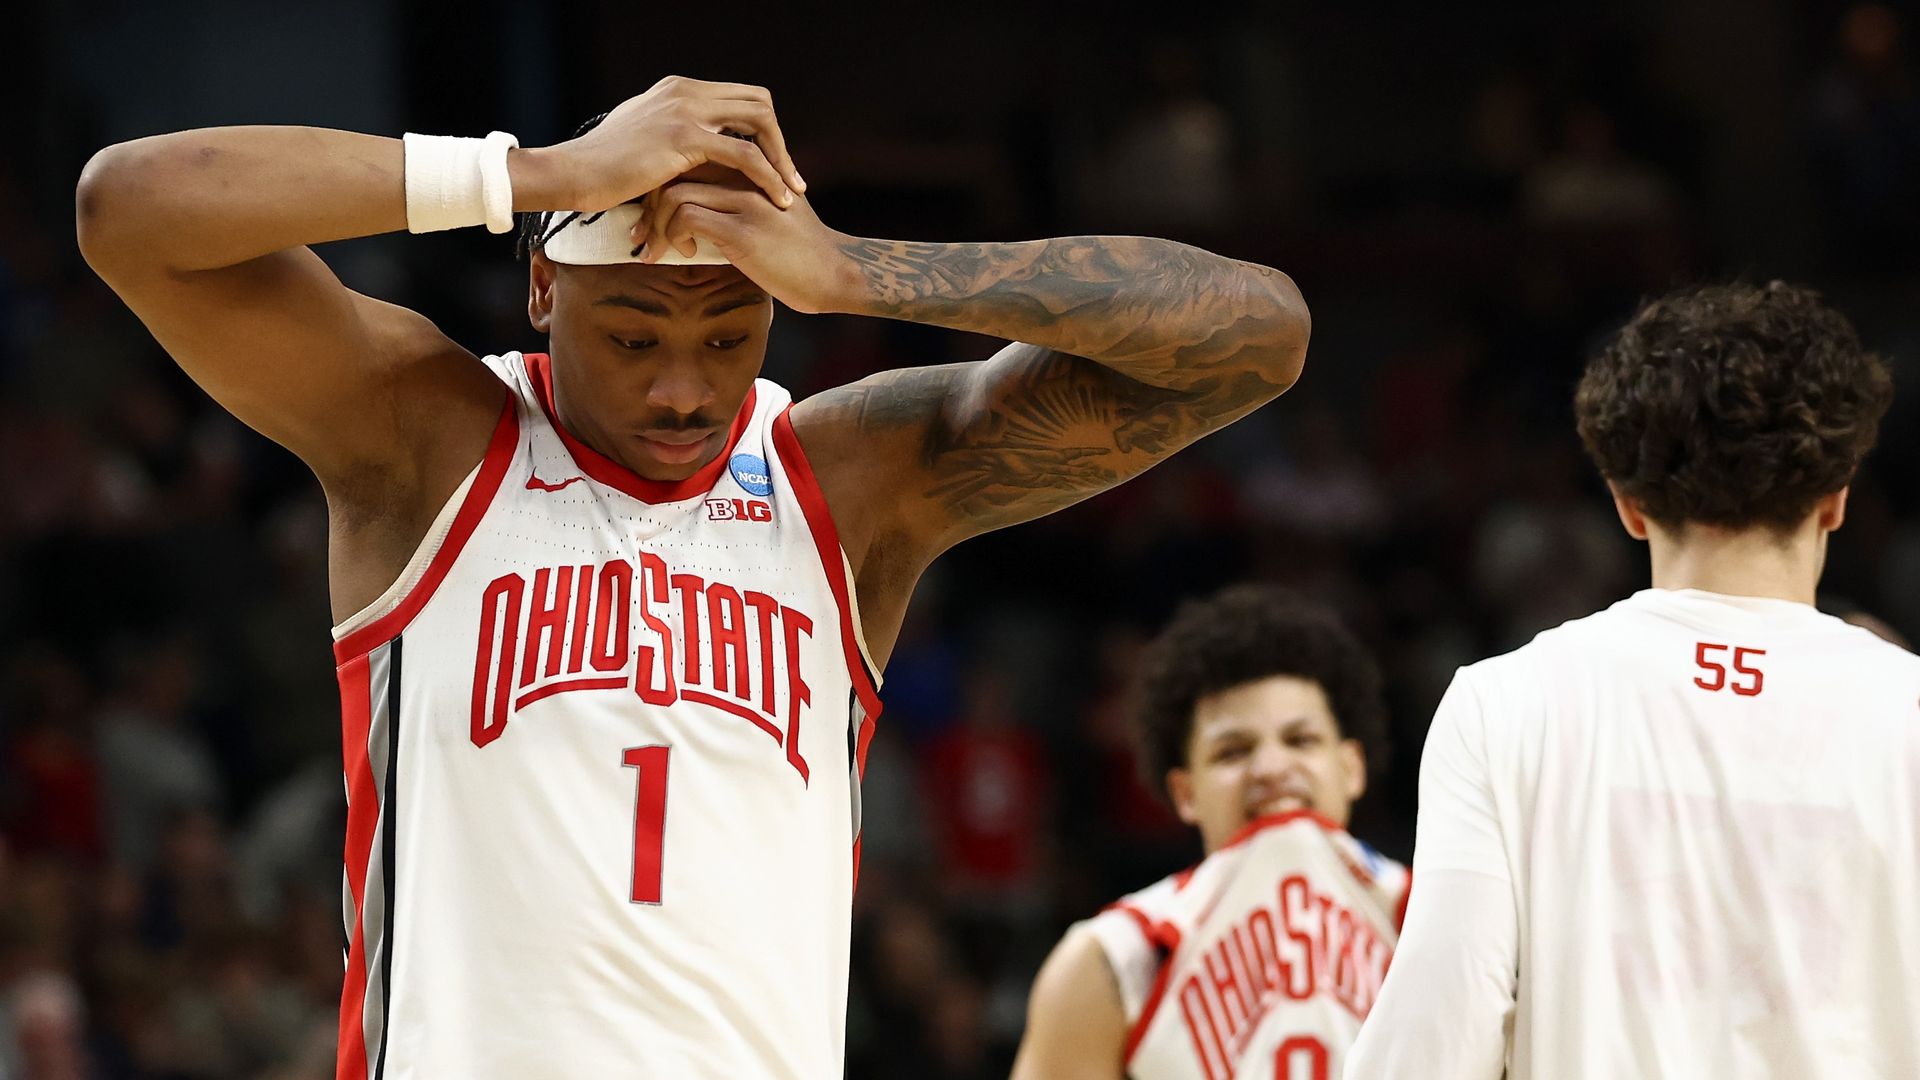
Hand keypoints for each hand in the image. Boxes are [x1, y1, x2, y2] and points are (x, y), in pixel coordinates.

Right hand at [542, 76, 804, 213]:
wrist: (573, 173)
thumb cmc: (602, 167)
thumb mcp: (641, 139)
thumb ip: (669, 134)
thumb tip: (689, 148)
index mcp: (679, 89)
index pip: (739, 96)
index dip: (762, 129)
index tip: (773, 162)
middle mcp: (685, 91)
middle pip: (758, 102)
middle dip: (779, 139)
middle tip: (789, 175)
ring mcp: (685, 110)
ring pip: (758, 122)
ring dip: (782, 158)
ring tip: (792, 191)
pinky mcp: (684, 137)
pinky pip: (744, 155)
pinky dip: (768, 176)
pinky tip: (778, 198)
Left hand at [636, 176, 859, 315]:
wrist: (836, 274)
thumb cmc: (802, 251)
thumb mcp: (774, 210)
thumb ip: (744, 196)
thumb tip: (703, 203)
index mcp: (751, 167)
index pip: (691, 155)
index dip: (662, 180)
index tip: (649, 209)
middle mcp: (747, 176)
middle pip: (676, 167)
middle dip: (647, 200)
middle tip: (639, 231)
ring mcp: (745, 201)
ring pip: (675, 192)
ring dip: (655, 224)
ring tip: (656, 249)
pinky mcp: (743, 231)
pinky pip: (688, 218)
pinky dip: (673, 237)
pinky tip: (686, 253)